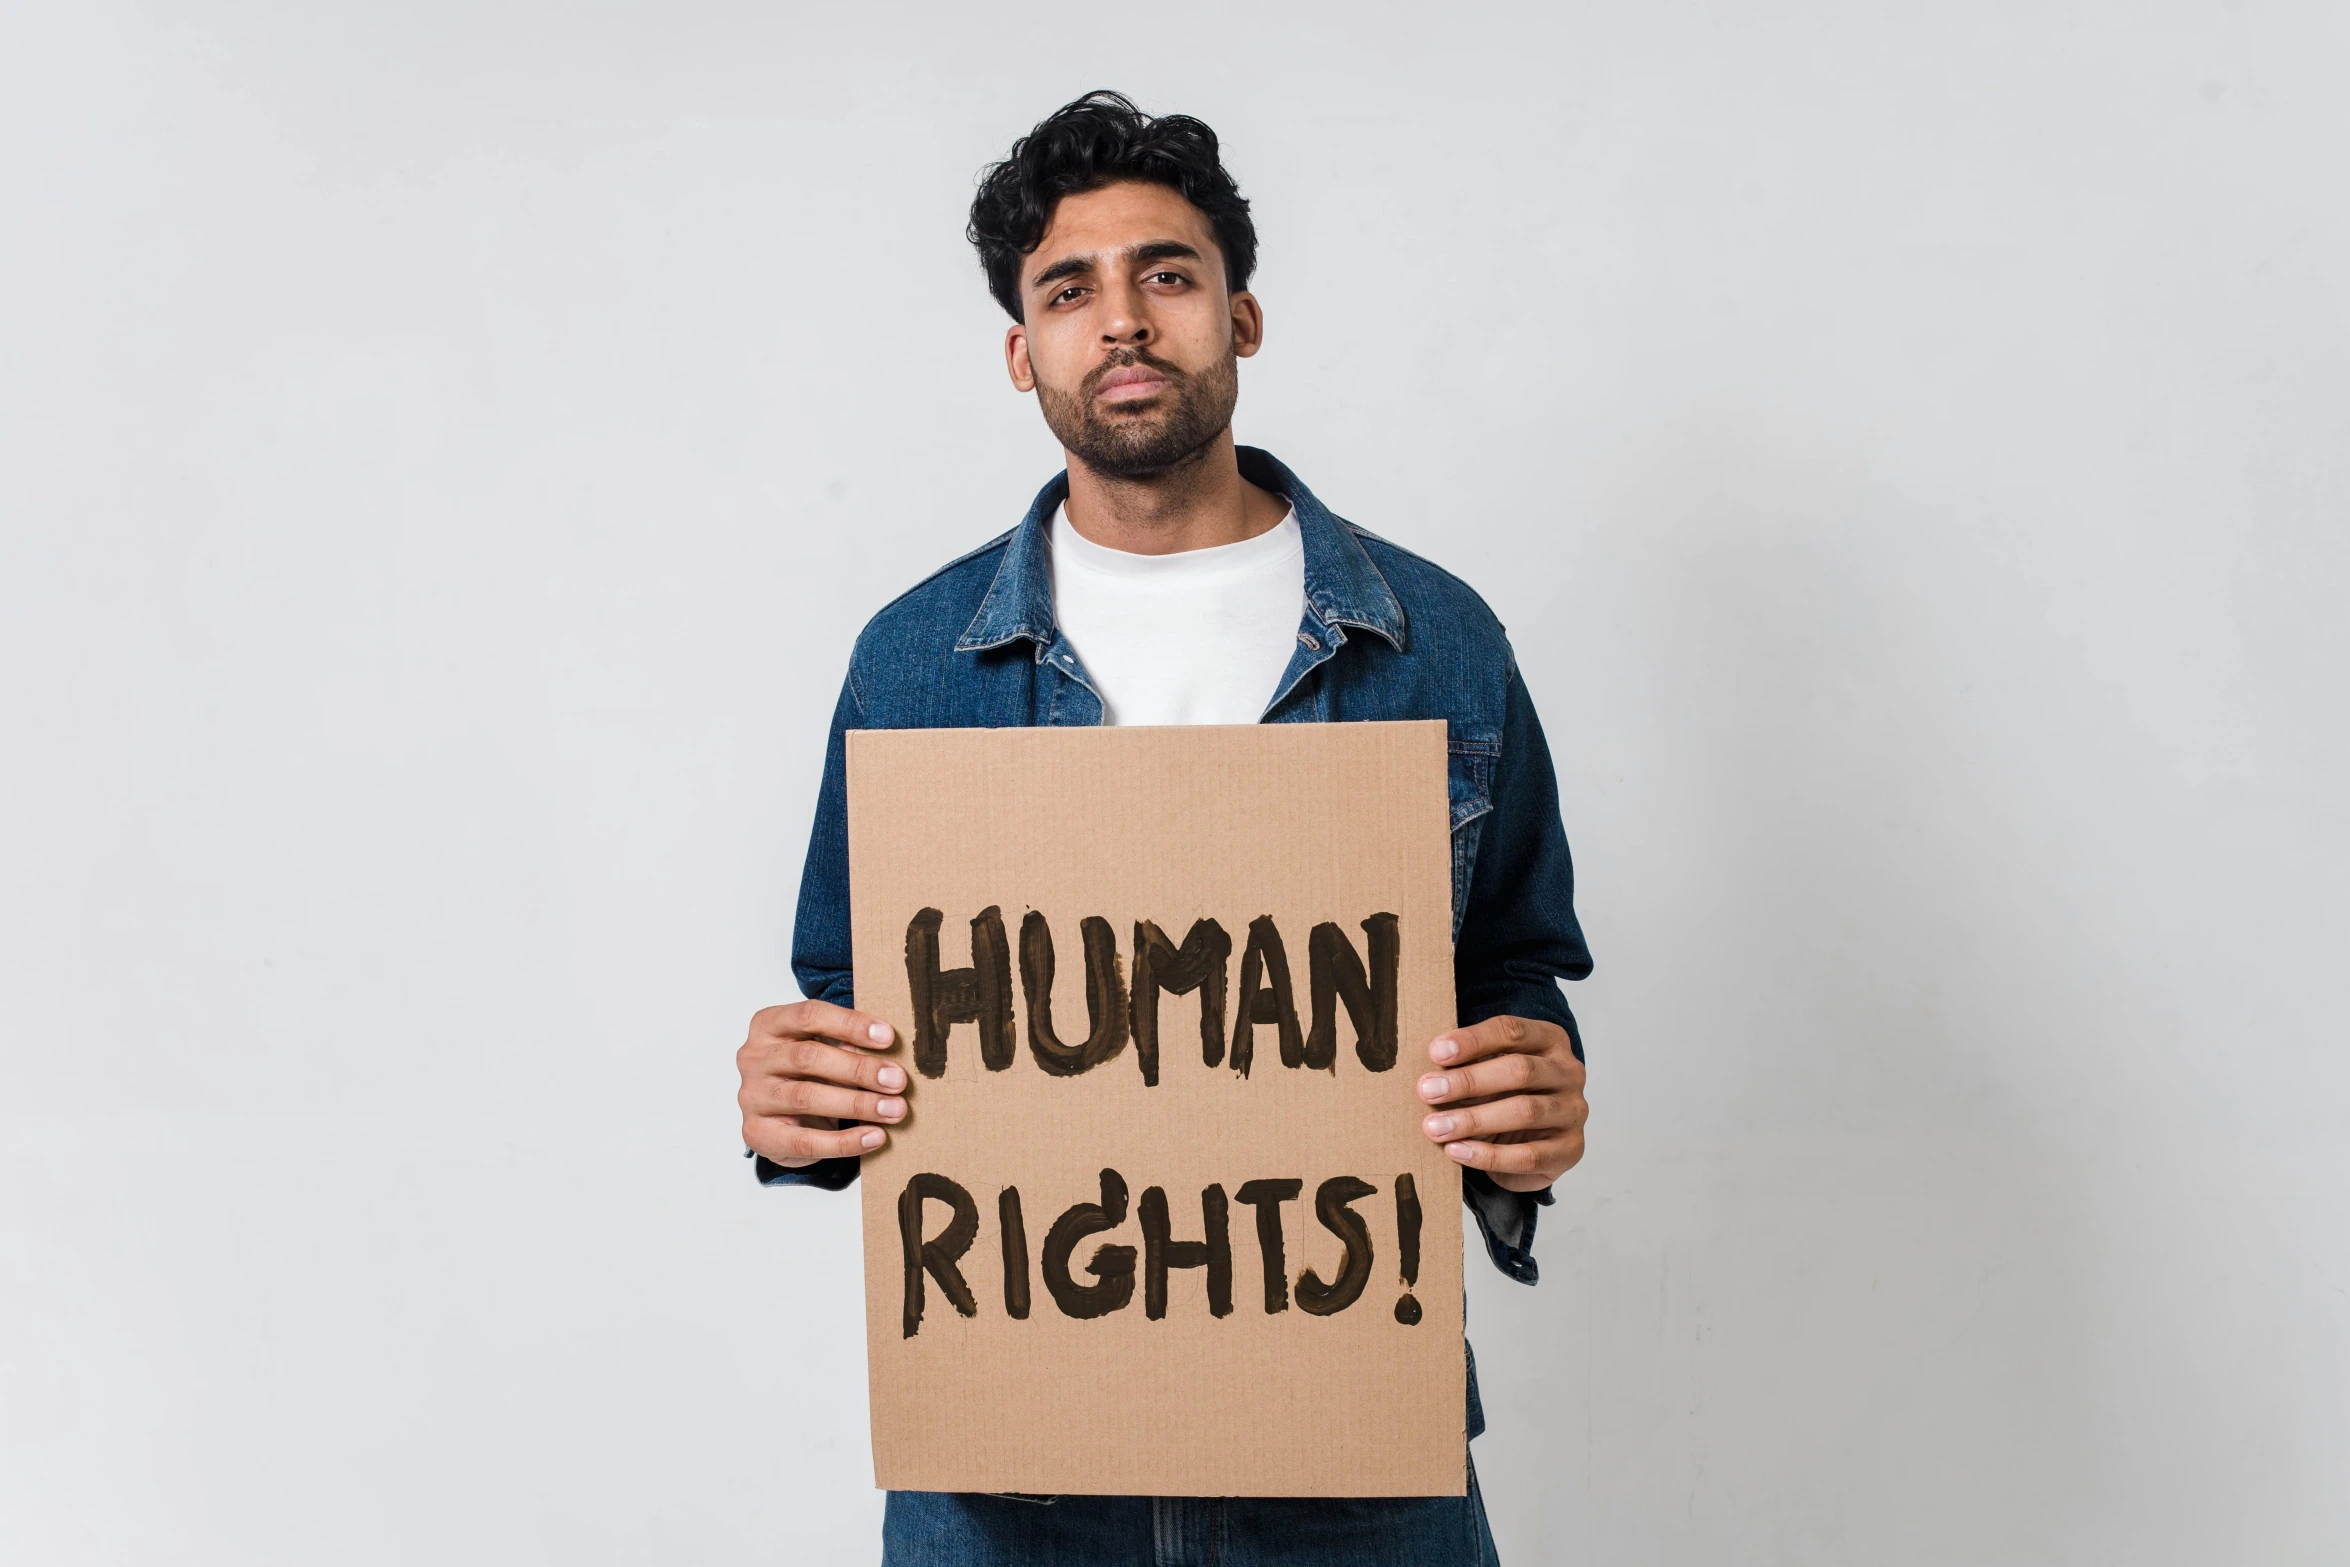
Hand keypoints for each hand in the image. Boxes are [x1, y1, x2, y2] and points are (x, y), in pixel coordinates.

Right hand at [737, 1000, 906, 1167]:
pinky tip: (874, 1137)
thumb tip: (887, 1051)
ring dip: (856, 1104)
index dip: (850, 1024)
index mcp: (768, 1025)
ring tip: (893, 1110)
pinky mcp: (757, 1134)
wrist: (779, 1120)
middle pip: (808, 1057)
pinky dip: (844, 1141)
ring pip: (806, 1097)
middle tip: (897, 1080)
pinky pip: (804, 1141)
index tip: (888, 1037)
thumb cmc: (806, 1074)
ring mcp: (752, 1097)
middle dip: (859, 1069)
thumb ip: (845, 1044)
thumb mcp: (823, 1049)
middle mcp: (754, 1058)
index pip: (809, 1016)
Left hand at [1417, 1015, 1587, 1192]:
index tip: (1436, 1052)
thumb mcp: (1489, 1071)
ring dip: (1473, 1120)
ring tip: (1434, 1127)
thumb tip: (1428, 1073)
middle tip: (1427, 1091)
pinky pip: (1528, 1155)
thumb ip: (1467, 1064)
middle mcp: (1568, 1072)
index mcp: (1549, 1040)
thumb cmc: (1505, 1095)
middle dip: (1468, 1081)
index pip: (1512, 1031)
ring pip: (1524, 1111)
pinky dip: (1488, 1155)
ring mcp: (1573, 1111)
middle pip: (1520, 1070)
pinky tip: (1457, 1151)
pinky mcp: (1570, 1149)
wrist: (1534, 1143)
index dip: (1472, 1040)